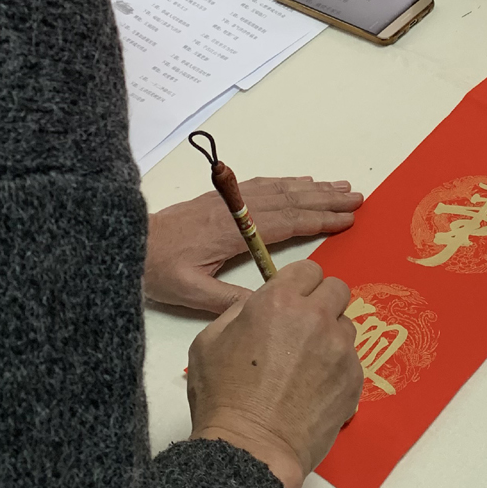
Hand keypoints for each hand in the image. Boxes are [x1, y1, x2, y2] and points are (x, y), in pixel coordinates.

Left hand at [144, 176, 362, 313]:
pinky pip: (263, 185)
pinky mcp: (222, 198)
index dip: (319, 219)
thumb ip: (229, 300)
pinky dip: (288, 182)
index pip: (286, 222)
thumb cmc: (158, 271)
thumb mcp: (191, 294)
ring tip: (341, 188)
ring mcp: (229, 200)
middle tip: (359, 198)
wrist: (127, 243)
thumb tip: (271, 305)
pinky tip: (303, 183)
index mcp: (232, 231)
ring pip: (279, 189)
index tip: (348, 219)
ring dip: (313, 188)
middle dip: (326, 199)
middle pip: (289, 199)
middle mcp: (235, 209)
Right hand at [187, 259, 362, 487]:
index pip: (307, 269)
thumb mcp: (209, 342)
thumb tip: (259, 307)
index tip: (292, 300)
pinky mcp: (355, 378)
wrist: (251, 450)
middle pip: (337, 289)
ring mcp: (340, 348)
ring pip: (346, 325)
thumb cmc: (222, 398)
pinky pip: (352, 359)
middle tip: (304, 327)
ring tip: (309, 363)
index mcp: (278, 302)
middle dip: (321, 302)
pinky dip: (338, 367)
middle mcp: (315, 318)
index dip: (298, 284)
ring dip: (331, 335)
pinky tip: (316, 388)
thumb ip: (238, 313)